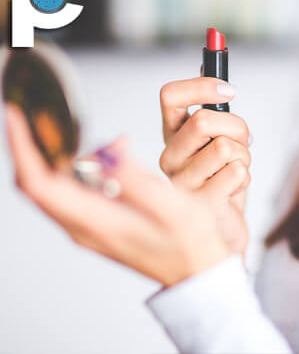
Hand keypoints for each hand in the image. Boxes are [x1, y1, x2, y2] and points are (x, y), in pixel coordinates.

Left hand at [4, 103, 229, 286]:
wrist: (195, 270)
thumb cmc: (188, 243)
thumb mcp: (171, 208)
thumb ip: (135, 180)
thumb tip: (104, 152)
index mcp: (95, 222)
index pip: (39, 183)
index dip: (23, 147)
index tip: (16, 115)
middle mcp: (82, 226)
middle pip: (38, 183)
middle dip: (33, 145)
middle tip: (38, 114)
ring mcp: (88, 227)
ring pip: (55, 185)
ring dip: (65, 154)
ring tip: (95, 134)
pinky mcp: (97, 223)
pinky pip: (76, 190)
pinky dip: (84, 166)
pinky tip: (114, 155)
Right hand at [159, 77, 251, 255]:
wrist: (223, 227)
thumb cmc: (221, 179)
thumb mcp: (217, 139)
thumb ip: (214, 111)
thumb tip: (214, 69)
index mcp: (173, 136)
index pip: (170, 96)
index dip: (202, 86)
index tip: (230, 92)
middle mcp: (170, 157)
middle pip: (203, 121)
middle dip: (237, 128)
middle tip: (243, 141)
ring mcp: (181, 182)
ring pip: (225, 148)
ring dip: (244, 156)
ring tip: (237, 168)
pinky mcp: (199, 204)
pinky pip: (236, 174)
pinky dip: (246, 177)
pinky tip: (233, 188)